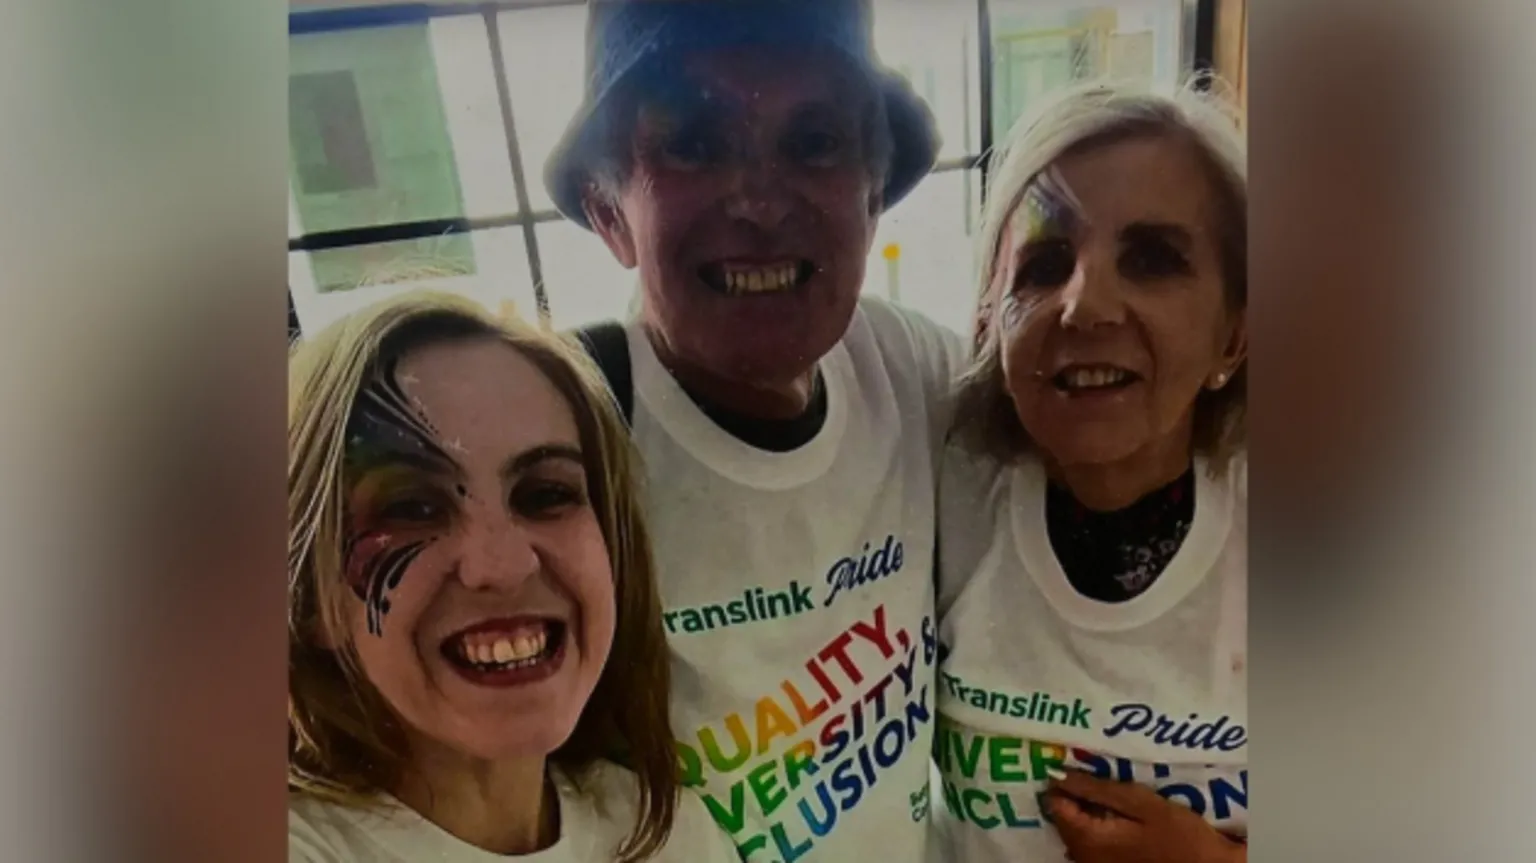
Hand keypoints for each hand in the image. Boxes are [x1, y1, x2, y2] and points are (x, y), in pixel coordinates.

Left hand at [1045, 770, 1244, 862]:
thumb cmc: (1180, 836)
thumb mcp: (1142, 805)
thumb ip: (1098, 790)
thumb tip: (1059, 774)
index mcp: (1087, 840)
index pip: (1054, 804)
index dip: (1061, 779)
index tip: (1071, 757)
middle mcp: (1082, 856)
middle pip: (1062, 817)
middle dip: (1073, 791)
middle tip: (1089, 766)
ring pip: (1075, 828)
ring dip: (1085, 806)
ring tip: (1102, 783)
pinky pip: (1090, 839)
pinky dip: (1096, 820)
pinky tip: (1112, 808)